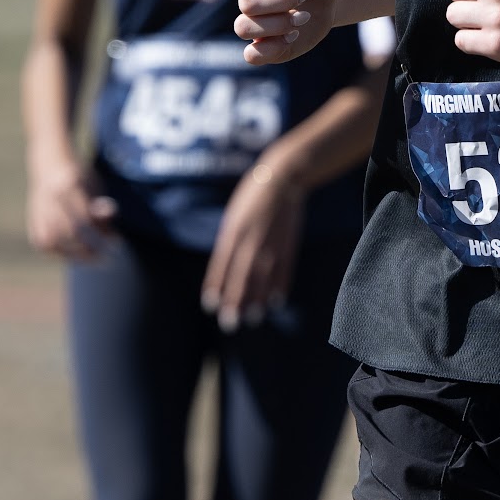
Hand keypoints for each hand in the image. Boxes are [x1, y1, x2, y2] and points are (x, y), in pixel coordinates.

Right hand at [26, 161, 117, 261]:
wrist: (48, 163)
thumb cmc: (79, 175)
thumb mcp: (95, 184)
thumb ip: (101, 206)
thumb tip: (111, 232)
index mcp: (69, 184)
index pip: (86, 217)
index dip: (102, 233)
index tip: (116, 242)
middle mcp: (51, 198)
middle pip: (70, 231)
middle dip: (89, 247)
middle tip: (106, 257)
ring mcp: (38, 210)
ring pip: (54, 241)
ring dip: (74, 254)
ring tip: (92, 259)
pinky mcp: (32, 220)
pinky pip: (43, 243)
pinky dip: (58, 252)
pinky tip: (75, 256)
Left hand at [201, 161, 302, 331]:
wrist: (283, 176)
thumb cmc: (253, 195)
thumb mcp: (234, 215)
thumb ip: (230, 240)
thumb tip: (225, 266)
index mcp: (233, 232)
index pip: (221, 266)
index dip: (216, 287)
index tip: (211, 306)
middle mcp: (251, 241)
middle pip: (240, 277)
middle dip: (235, 302)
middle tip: (230, 324)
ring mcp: (271, 243)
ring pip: (262, 278)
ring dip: (256, 300)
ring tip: (252, 319)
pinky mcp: (289, 243)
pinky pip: (284, 269)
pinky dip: (280, 286)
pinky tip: (276, 301)